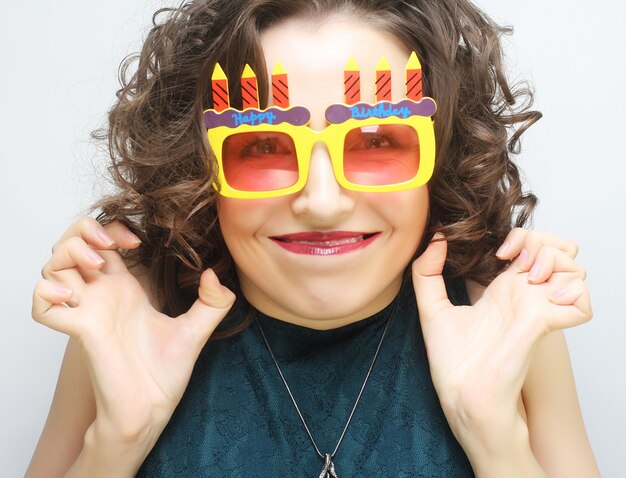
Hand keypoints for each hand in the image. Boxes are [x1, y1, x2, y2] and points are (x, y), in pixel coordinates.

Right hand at [32, 217, 234, 443]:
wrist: (152, 408)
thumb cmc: (166, 373)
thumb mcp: (197, 330)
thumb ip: (213, 302)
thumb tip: (213, 273)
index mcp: (125, 289)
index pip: (103, 243)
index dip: (112, 230)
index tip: (137, 240)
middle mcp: (102, 295)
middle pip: (72, 245)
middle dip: (82, 232)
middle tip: (108, 243)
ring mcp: (88, 311)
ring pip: (53, 268)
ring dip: (67, 254)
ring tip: (94, 264)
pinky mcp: (80, 331)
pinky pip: (42, 306)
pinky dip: (46, 293)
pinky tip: (71, 294)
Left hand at [411, 232, 590, 443]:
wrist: (462, 395)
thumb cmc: (452, 361)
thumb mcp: (432, 309)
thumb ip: (426, 273)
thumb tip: (437, 239)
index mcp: (502, 291)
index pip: (529, 249)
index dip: (521, 238)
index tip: (498, 251)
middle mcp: (524, 297)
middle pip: (557, 251)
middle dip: (542, 243)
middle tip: (516, 259)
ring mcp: (537, 310)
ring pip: (575, 270)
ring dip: (556, 263)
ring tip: (530, 276)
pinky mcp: (543, 326)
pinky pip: (581, 301)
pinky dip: (572, 292)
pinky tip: (544, 296)